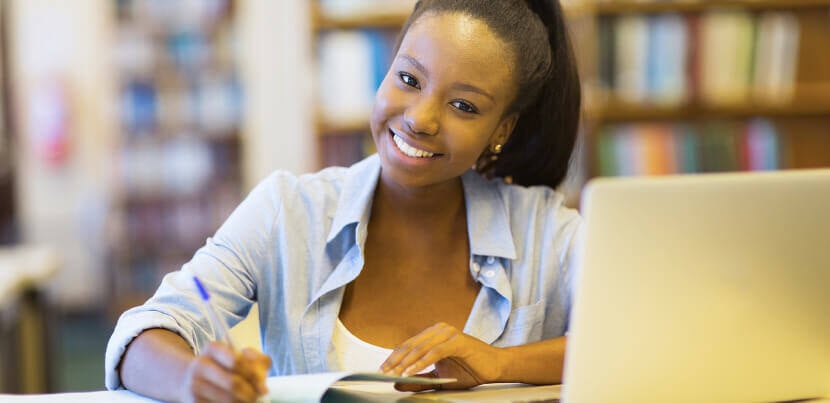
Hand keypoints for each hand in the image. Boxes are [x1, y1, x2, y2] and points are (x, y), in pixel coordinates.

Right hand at [179, 343, 270, 402]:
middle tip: (258, 397)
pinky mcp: (194, 402)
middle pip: (233, 383)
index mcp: (213, 348)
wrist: (191, 378)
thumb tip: (262, 387)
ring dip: (244, 402)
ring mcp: (195, 384)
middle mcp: (201, 365)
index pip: (237, 361)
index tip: (263, 386)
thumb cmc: (224, 366)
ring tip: (249, 400)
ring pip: (228, 400)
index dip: (253, 375)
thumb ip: (258, 362)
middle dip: (251, 393)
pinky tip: (237, 402)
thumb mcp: (241, 356)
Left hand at [380, 322, 501, 391]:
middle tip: (384, 373)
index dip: (393, 358)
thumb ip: (419, 379)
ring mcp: (448, 334)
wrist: (495, 367)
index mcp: (433, 335)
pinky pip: (434, 352)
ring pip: (420, 348)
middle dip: (395, 361)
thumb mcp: (439, 378)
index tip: (382, 370)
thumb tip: (397, 382)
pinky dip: (421, 363)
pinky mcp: (457, 341)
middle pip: (410, 345)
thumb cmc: (470, 369)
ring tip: (395, 374)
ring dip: (405, 363)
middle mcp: (439, 330)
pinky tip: (410, 371)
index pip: (408, 346)